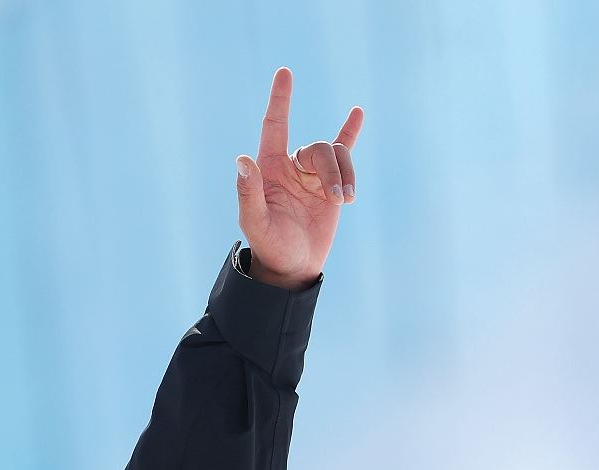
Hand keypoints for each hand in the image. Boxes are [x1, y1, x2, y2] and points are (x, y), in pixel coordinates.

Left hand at [233, 67, 362, 289]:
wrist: (293, 267)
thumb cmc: (271, 246)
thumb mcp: (256, 223)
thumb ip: (248, 193)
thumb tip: (242, 160)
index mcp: (269, 169)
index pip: (275, 125)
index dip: (280, 100)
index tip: (285, 73)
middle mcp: (290, 166)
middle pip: (318, 148)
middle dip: (332, 171)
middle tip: (338, 201)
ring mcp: (312, 174)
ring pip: (335, 155)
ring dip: (345, 176)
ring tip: (346, 202)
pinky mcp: (332, 185)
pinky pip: (344, 153)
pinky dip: (351, 134)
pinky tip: (356, 114)